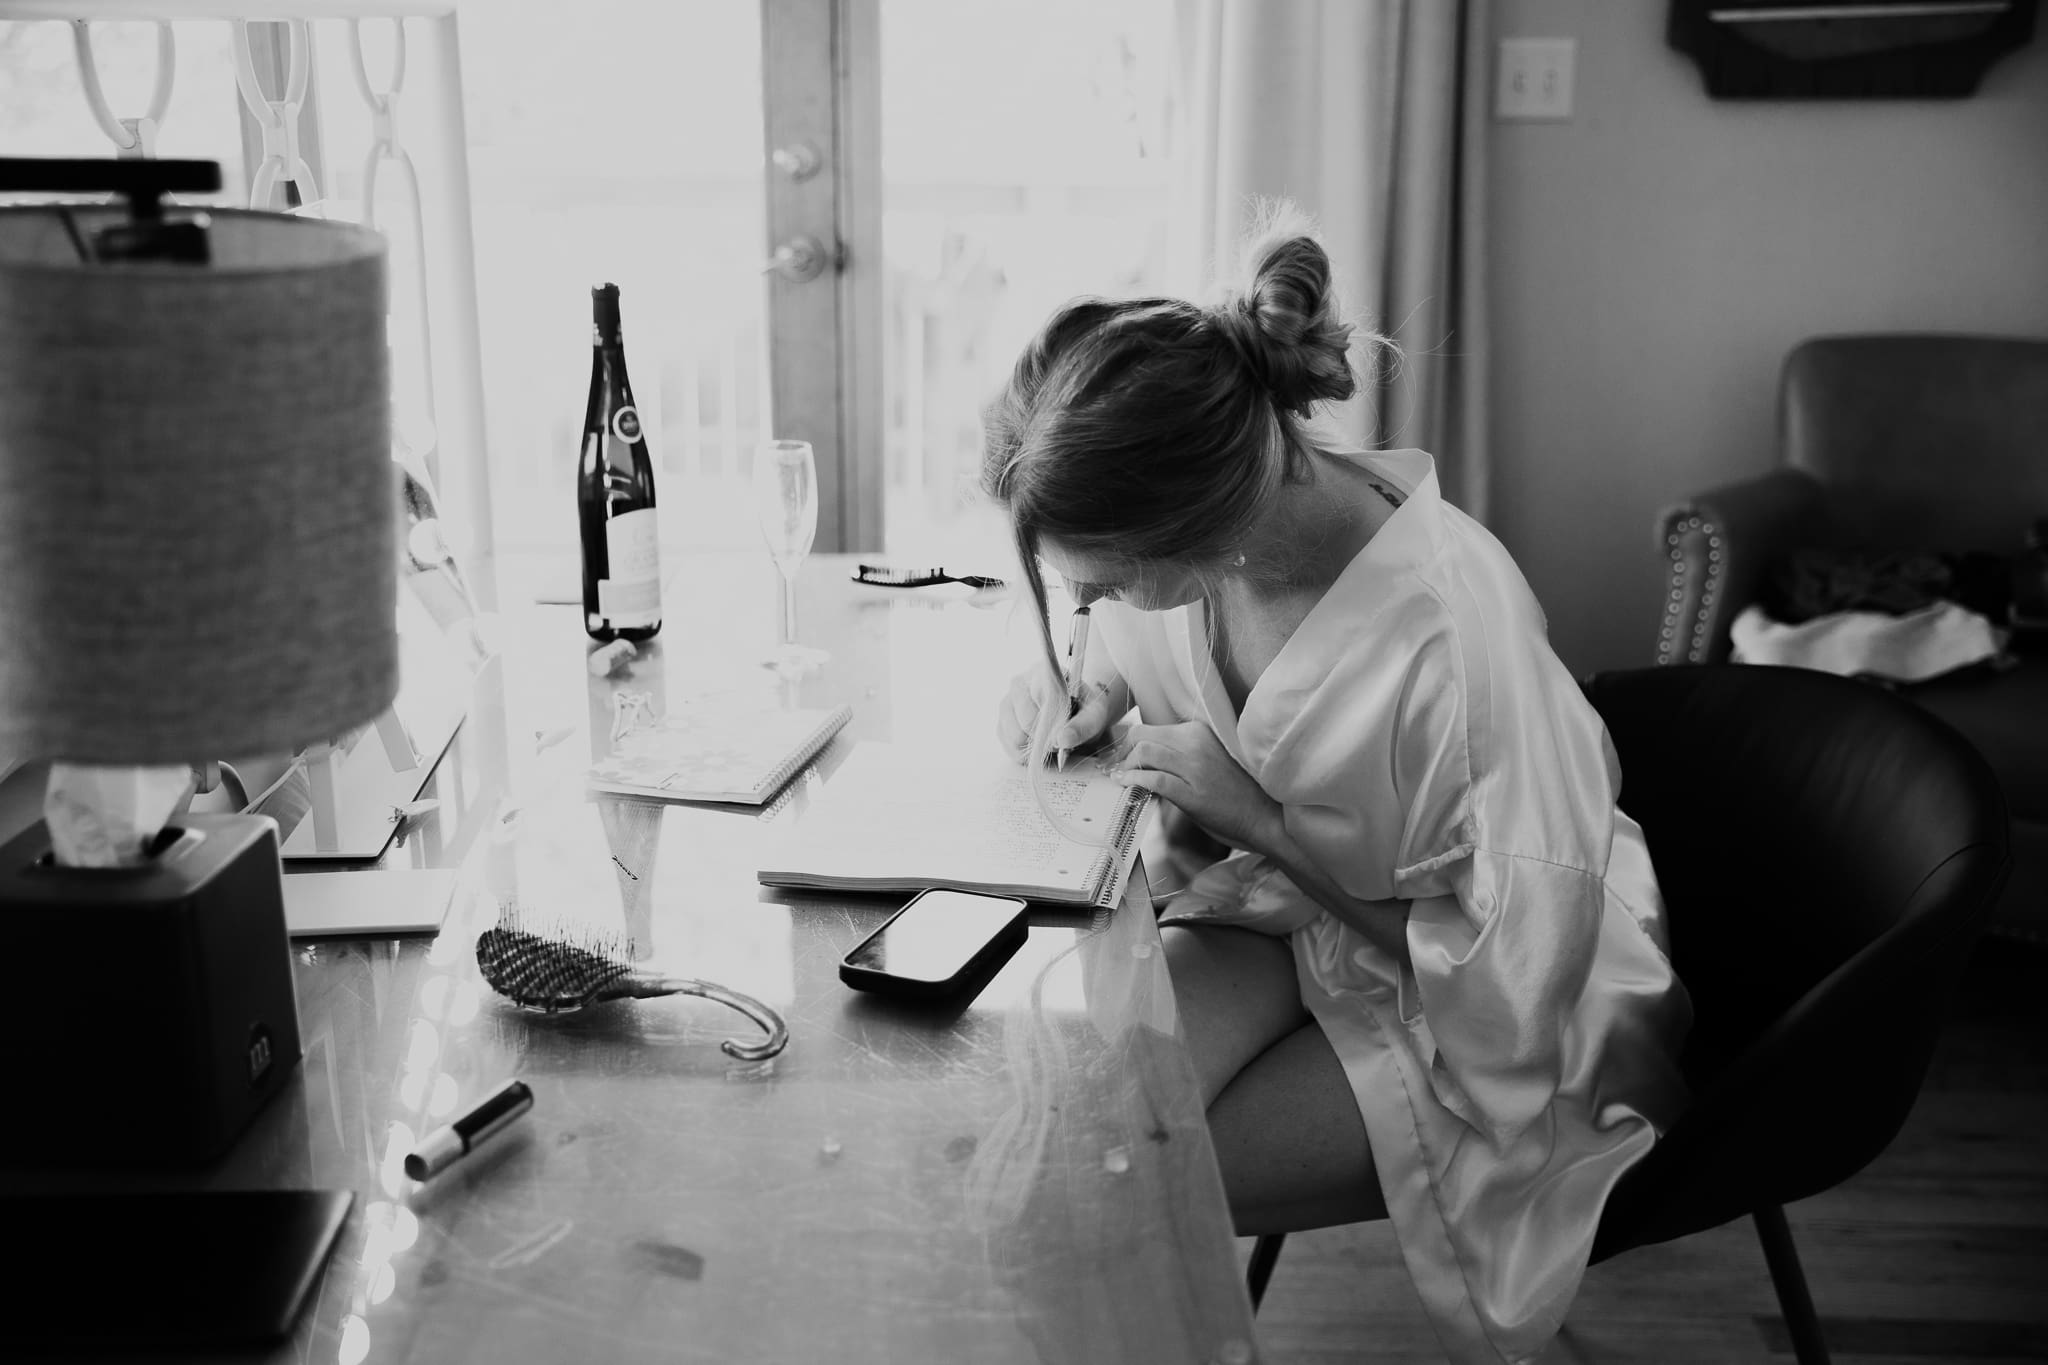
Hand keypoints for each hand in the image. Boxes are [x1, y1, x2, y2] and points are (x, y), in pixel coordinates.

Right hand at [995, 668, 1119, 762]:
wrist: (1079, 711)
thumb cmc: (1085, 709)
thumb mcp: (1094, 715)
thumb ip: (1082, 726)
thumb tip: (1062, 739)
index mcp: (1041, 673)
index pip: (1037, 704)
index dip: (1050, 725)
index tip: (1063, 731)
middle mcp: (1018, 684)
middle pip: (1023, 724)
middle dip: (1044, 738)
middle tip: (1059, 738)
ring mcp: (1007, 703)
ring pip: (1014, 737)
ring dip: (1033, 747)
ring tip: (1048, 740)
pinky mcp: (1002, 722)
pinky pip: (1008, 746)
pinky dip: (1024, 752)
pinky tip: (1037, 744)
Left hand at [1102, 721, 1281, 855]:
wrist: (1265, 815)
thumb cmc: (1236, 791)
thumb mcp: (1209, 758)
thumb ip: (1181, 754)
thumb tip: (1146, 760)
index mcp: (1199, 731)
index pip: (1151, 728)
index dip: (1130, 743)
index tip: (1121, 757)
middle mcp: (1196, 743)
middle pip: (1141, 735)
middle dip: (1122, 752)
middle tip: (1116, 769)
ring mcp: (1194, 767)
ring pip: (1144, 752)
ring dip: (1126, 767)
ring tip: (1121, 779)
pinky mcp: (1192, 792)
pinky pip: (1153, 779)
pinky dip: (1134, 781)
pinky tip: (1128, 786)